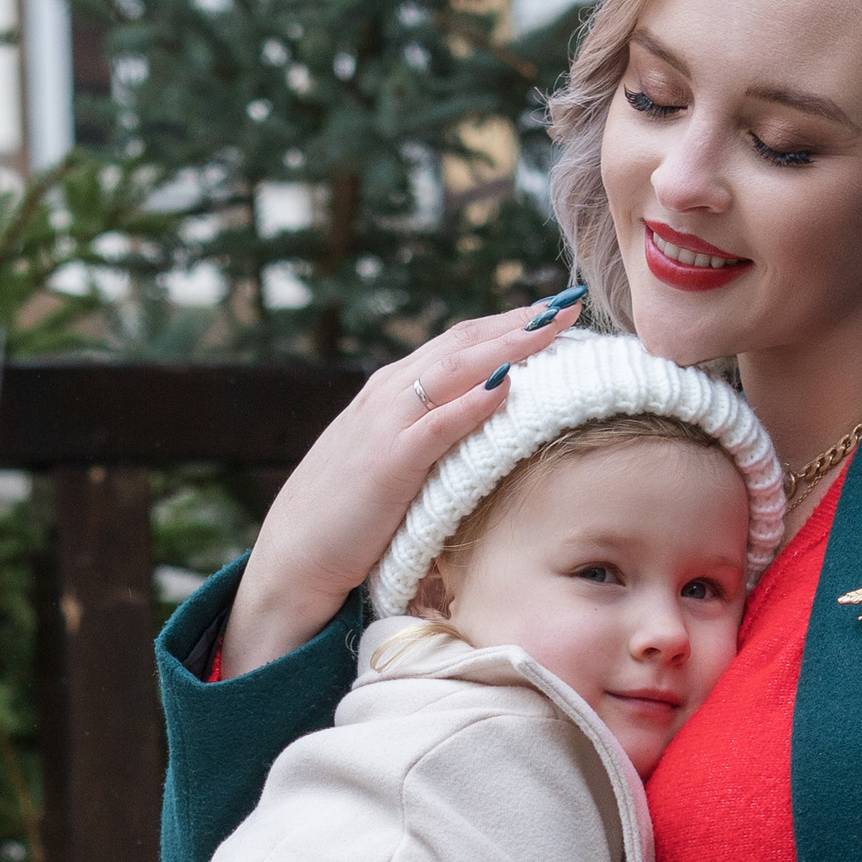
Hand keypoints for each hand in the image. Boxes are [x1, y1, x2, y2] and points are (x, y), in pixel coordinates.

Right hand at [220, 291, 585, 677]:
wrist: (294, 558)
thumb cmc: (346, 518)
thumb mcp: (389, 461)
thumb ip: (425, 435)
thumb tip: (477, 427)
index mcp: (389, 391)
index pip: (457, 344)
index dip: (506, 324)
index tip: (553, 312)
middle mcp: (388, 395)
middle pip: (462, 344)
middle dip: (517, 322)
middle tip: (568, 303)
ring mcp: (386, 425)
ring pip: (453, 370)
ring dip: (505, 346)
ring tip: (550, 328)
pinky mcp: (388, 464)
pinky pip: (436, 425)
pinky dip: (471, 403)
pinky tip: (507, 387)